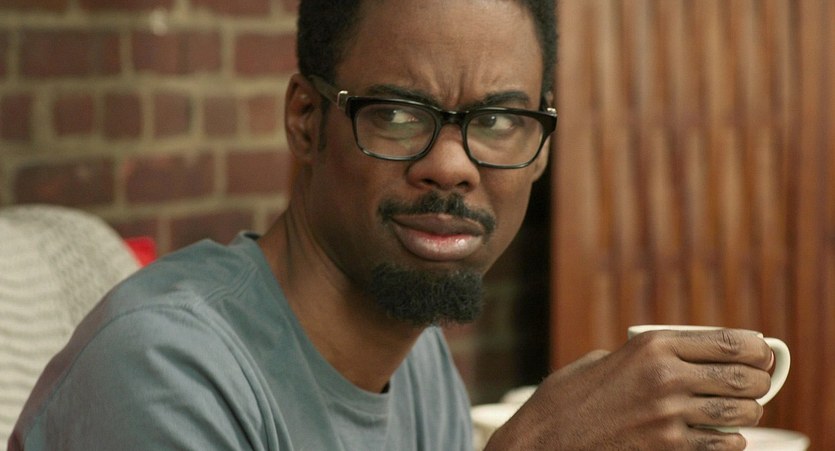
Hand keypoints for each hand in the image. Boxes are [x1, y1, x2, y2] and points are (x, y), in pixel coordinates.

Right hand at [484, 329, 773, 449]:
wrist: (545, 441)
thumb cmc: (569, 399)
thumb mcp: (606, 360)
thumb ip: (646, 357)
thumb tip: (686, 358)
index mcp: (652, 346)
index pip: (731, 342)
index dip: (758, 349)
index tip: (763, 354)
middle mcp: (666, 378)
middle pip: (744, 378)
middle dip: (759, 381)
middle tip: (757, 384)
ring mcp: (669, 417)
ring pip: (741, 414)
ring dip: (747, 413)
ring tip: (740, 411)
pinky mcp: (669, 449)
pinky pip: (723, 446)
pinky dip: (729, 442)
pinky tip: (721, 437)